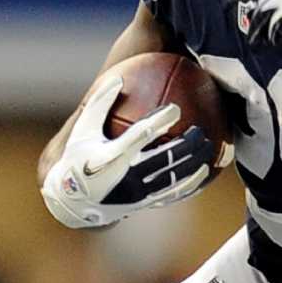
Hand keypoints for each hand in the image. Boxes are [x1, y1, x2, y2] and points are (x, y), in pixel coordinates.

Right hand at [41, 73, 214, 227]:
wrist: (73, 202)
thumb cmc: (78, 158)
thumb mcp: (83, 131)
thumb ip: (99, 104)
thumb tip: (118, 77)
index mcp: (111, 156)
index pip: (142, 135)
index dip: (161, 121)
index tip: (176, 109)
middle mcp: (126, 177)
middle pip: (165, 159)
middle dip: (186, 145)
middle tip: (199, 131)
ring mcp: (137, 194)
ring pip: (173, 179)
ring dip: (194, 164)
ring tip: (208, 149)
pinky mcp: (143, 205)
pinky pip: (172, 195)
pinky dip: (190, 184)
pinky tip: (203, 172)